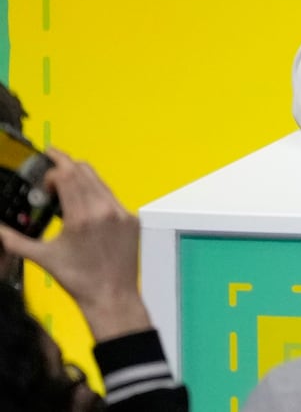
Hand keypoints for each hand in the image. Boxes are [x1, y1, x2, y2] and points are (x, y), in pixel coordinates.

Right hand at [0, 149, 151, 341]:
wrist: (111, 295)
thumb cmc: (78, 279)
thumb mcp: (43, 257)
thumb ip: (15, 240)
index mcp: (82, 217)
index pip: (68, 174)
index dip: (53, 170)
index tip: (43, 176)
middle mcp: (104, 210)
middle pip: (85, 171)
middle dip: (66, 164)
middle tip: (51, 161)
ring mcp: (121, 213)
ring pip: (100, 181)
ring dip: (82, 177)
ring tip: (65, 180)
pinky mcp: (130, 218)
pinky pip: (111, 197)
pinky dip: (96, 193)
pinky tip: (85, 201)